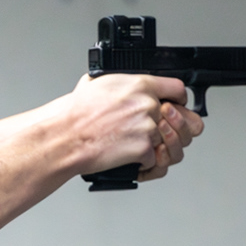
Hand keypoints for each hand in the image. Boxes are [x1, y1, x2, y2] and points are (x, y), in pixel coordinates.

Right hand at [65, 73, 201, 177]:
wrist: (66, 136)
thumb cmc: (75, 113)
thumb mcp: (98, 83)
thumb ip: (121, 83)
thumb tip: (122, 84)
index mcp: (141, 84)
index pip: (177, 88)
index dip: (178, 100)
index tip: (175, 105)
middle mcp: (149, 104)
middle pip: (177, 118)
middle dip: (168, 127)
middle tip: (155, 132)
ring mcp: (149, 128)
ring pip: (167, 140)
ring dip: (155, 146)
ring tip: (138, 146)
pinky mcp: (144, 149)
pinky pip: (154, 159)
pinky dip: (143, 163)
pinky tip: (128, 157)